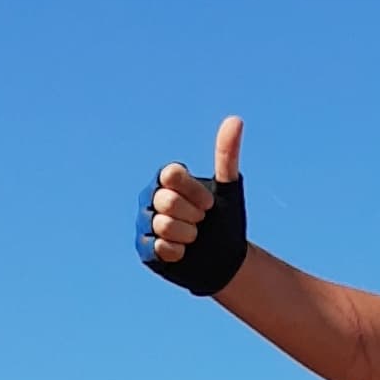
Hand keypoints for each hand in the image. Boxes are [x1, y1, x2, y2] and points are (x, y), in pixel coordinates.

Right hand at [136, 117, 248, 293]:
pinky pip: (159, 248)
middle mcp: (151, 197)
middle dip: (193, 216)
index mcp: (168, 179)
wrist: (225, 260)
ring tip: (193, 238)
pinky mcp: (144, 249)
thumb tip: (236, 120)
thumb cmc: (225, 220)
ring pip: (163, 226)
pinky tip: (184, 252)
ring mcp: (145, 223)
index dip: (194, 192)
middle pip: (167, 202)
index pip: (172, 175)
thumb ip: (227, 155)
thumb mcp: (229, 188)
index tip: (209, 204)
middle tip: (201, 222)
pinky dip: (178, 252)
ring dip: (188, 235)